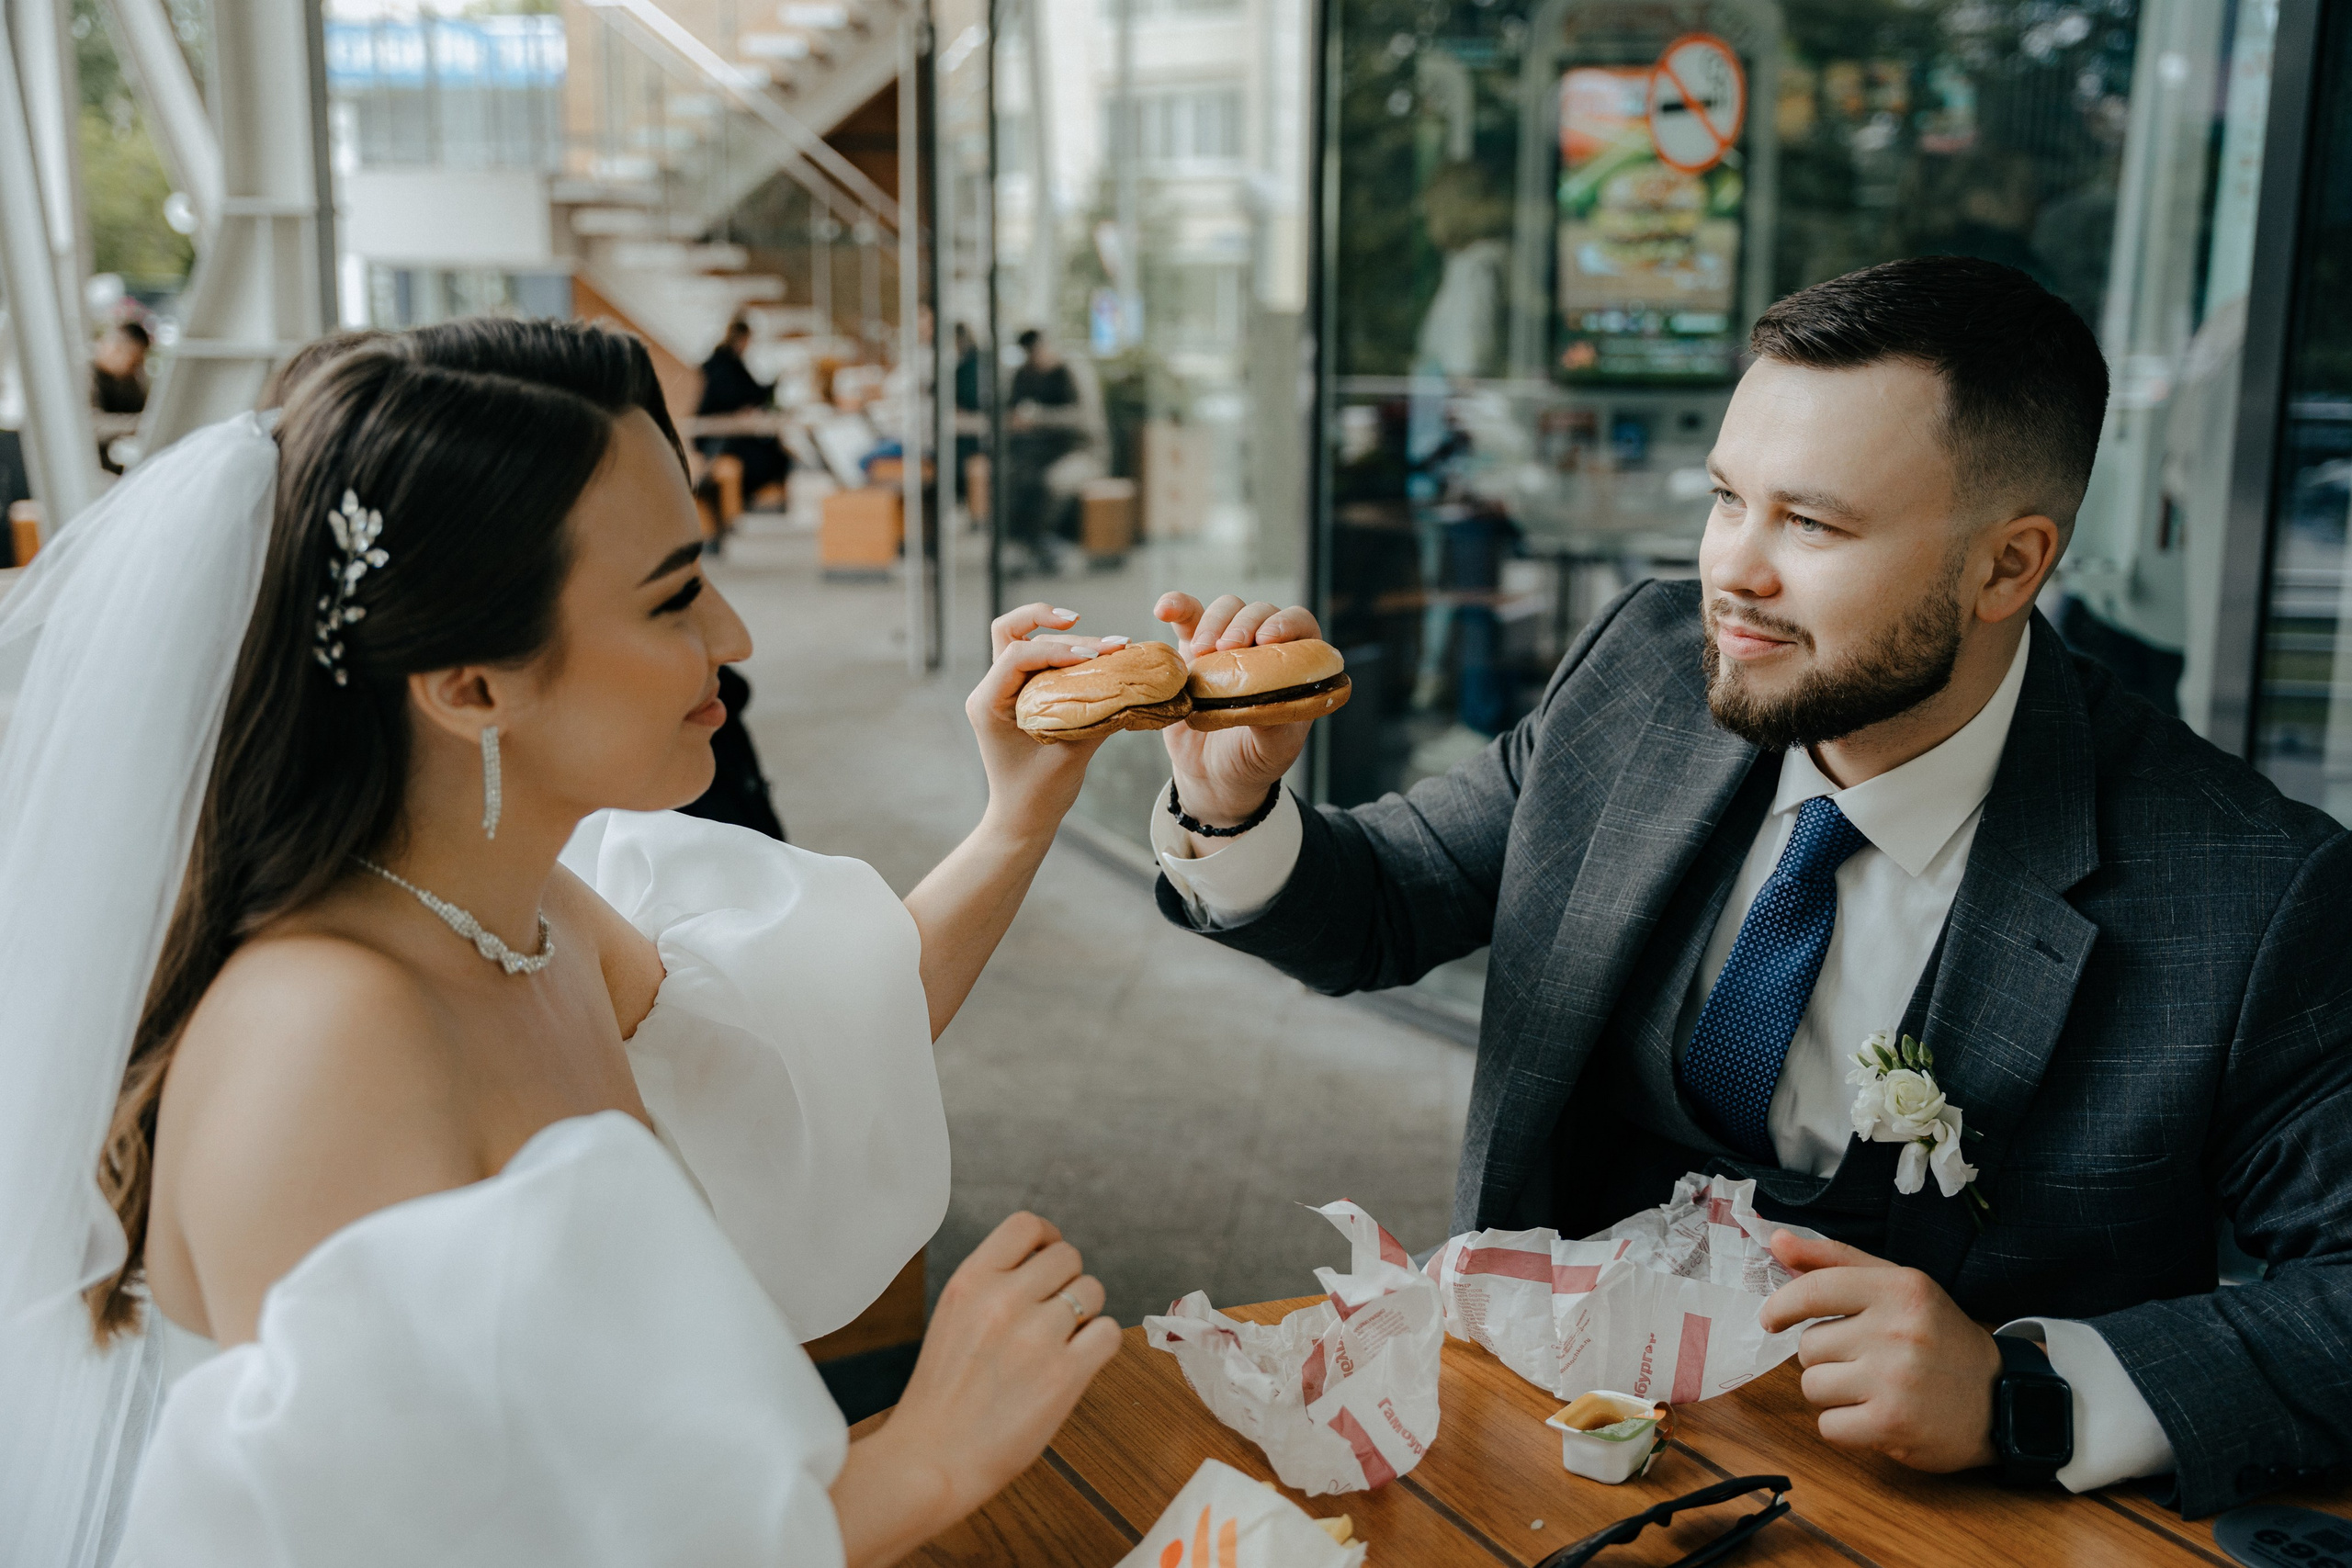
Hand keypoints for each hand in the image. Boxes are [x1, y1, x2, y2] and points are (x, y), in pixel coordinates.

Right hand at [856, 1214, 1119, 1546]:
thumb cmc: (941, 1396)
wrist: (932, 1459)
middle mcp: (1004, 1299)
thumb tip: (1043, 1266)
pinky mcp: (1065, 1374)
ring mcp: (1036, 1336)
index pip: (1026, 1226)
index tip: (1048, 1258)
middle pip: (1068, 1256)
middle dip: (1066, 1282)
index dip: (1047, 1238)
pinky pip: (1109, 1332)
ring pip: (1092, 1291)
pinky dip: (1099, 1345)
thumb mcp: (952, 1317)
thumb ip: (992, 1287)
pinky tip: (1076, 1362)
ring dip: (1083, 1314)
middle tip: (1052, 1315)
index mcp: (970, 1281)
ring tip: (1059, 1344)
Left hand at [965, 604, 1123, 840]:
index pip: (1016, 654)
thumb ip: (1095, 716)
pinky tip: (1099, 658)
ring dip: (1069, 639)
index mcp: (988, 703)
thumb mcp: (1070, 755)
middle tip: (1108, 641)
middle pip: (1016, 633)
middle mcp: (990, 689)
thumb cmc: (1039, 795)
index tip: (1094, 657)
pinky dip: (1068, 654)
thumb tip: (1130, 687)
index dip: (1056, 649)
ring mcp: (1003, 689)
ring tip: (1113, 647)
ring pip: (1028, 639)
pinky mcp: (1020, 694)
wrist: (1022, 820)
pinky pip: (1041, 660)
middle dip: (1062, 630)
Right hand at [1154, 592, 1321, 836]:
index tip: (1268, 639)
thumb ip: (1274, 722)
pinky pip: (1187, 618)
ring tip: (1202, 651)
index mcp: (1295, 665)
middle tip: (1227, 649)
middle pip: (1259, 612)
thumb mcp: (1273, 748)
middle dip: (1244, 624)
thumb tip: (1265, 699)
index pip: (1301, 626)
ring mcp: (1227, 646)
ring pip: (1225, 610)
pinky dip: (1176, 606)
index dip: (1287, 623)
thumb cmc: (1254, 760)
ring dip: (1213, 622)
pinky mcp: (1193, 650)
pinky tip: (1164, 609)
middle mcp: (1264, 647)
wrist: (1214, 777)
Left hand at [1758, 1230, 2002, 1472]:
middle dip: (1826, 1356)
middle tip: (1865, 1361)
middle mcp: (1898, 1331)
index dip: (1782, 1305)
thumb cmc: (1938, 1338)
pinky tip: (1875, 1415)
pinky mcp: (1892, 1424)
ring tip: (1871, 1387)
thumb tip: (1777, 1241)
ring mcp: (1895, 1380)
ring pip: (1813, 1385)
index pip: (1815, 1289)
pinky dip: (1843, 1425)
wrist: (2000, 1401)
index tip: (1772, 1319)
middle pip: (1809, 1346)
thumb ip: (1835, 1261)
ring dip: (1832, 1391)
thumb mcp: (1898, 1285)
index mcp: (1900, 1289)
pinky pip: (1828, 1425)